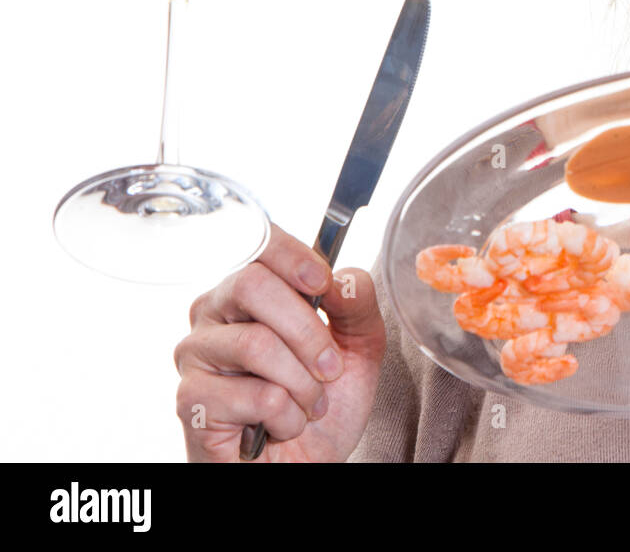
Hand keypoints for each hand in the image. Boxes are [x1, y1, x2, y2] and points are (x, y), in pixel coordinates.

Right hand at [175, 223, 386, 461]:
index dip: (294, 256)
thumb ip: (357, 305)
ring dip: (303, 383)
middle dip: (307, 329)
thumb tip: (345, 276)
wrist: (302, 466)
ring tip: (310, 404)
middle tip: (330, 367)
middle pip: (251, 283)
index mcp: (249, 291)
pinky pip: (256, 395)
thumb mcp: (358, 348)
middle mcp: (213, 314)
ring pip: (256, 343)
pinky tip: (281, 427)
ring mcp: (195, 355)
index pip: (258, 244)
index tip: (323, 283)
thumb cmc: (319, 405)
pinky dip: (287, 416)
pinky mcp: (190, 400)